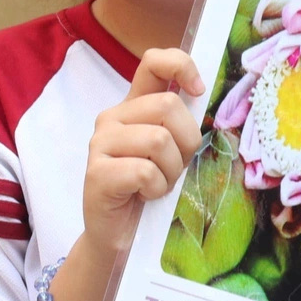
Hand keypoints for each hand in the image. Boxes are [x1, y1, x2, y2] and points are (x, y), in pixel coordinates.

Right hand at [81, 49, 205, 257]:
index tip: (198, 91)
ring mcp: (100, 144)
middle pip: (167, 105)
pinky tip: (144, 197)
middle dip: (185, 142)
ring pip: (159, 139)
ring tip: (157, 186)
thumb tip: (203, 96)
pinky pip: (145, 171)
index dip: (181, 66)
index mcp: (133, 107)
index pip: (153, 62)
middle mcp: (113, 118)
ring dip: (171, 171)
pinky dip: (155, 189)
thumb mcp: (170, 152)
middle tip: (173, 168)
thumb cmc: (148, 192)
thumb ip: (178, 123)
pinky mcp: (97, 173)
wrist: (118, 238)